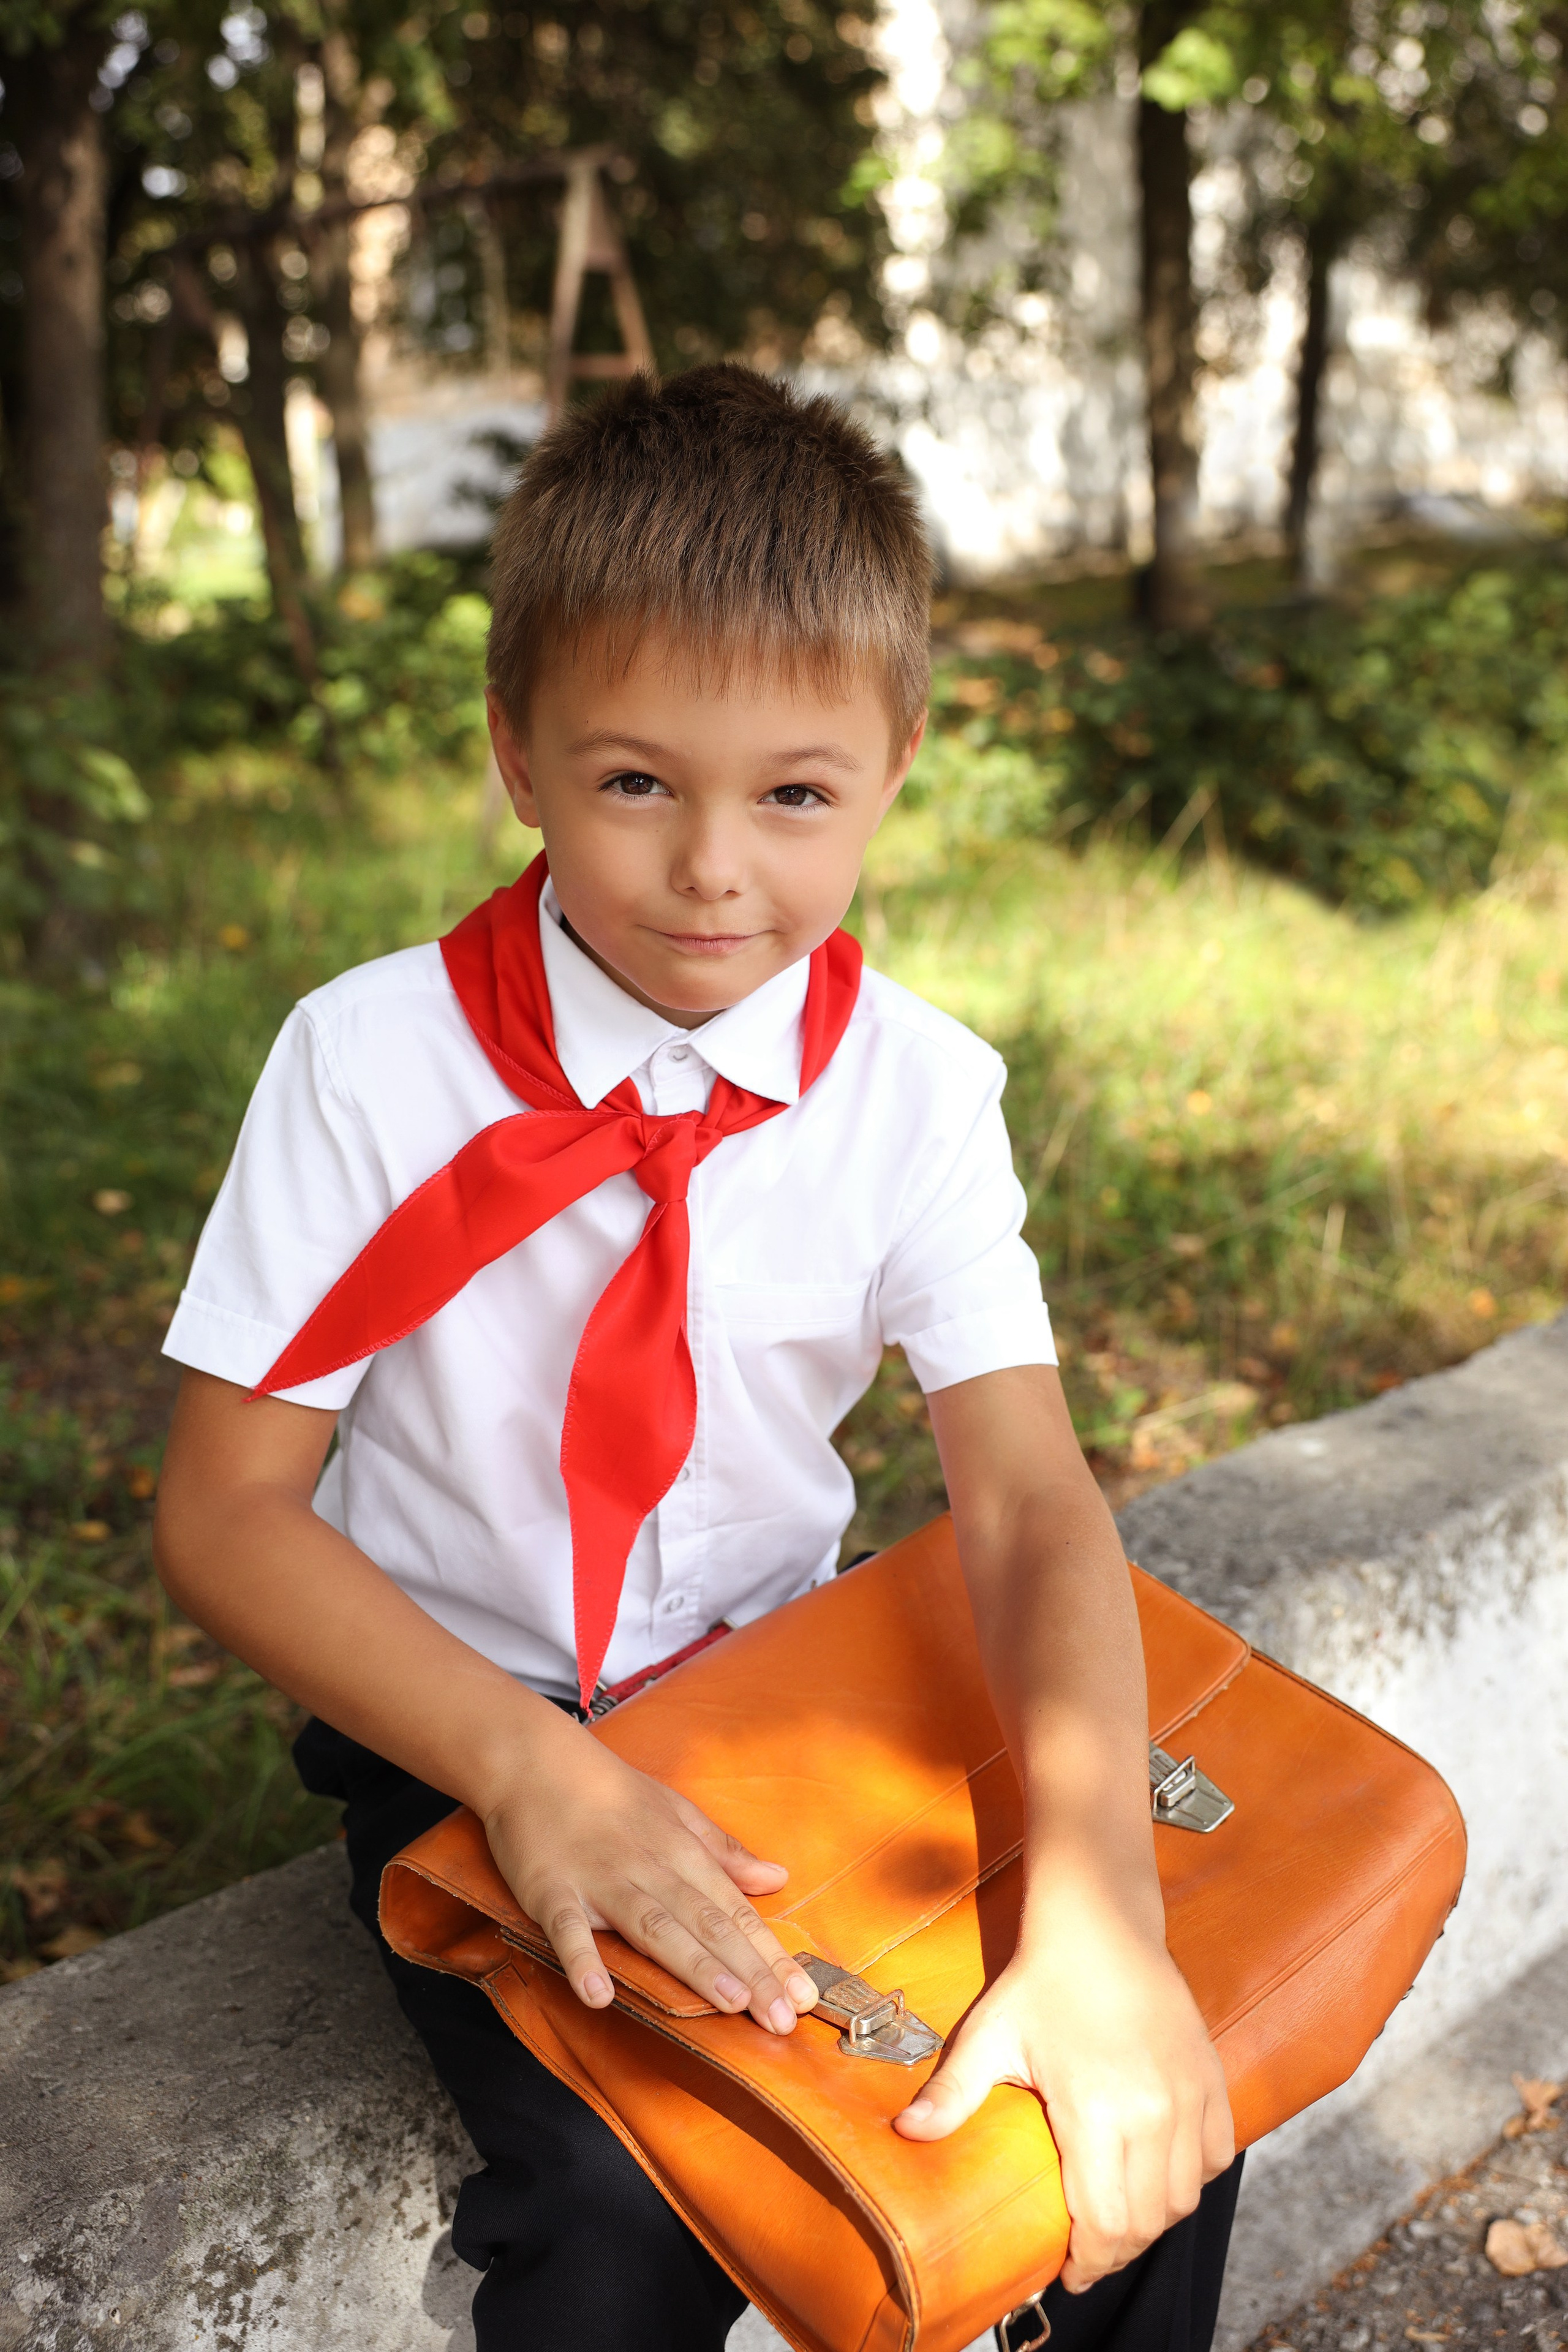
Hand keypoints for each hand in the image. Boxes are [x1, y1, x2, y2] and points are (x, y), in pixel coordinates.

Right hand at [483, 1720, 818, 2036]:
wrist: (538, 1762)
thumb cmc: (613, 1794)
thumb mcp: (678, 1813)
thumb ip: (725, 1853)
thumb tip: (776, 1878)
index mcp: (684, 1853)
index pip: (736, 1913)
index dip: (771, 1956)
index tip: (804, 1996)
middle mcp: (651, 1869)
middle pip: (707, 1925)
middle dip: (749, 1973)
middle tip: (783, 2020)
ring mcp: (601, 1881)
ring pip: (654, 1926)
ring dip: (694, 1965)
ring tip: (731, 2003)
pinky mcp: (552, 1890)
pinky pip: (568, 1929)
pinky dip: (582, 1960)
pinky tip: (598, 1994)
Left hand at [893, 1909, 1233, 2291]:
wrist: (1100, 1919)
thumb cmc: (1041, 1979)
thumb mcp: (989, 2036)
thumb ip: (950, 2093)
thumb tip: (904, 2135)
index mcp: (1097, 2112)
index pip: (1107, 2225)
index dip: (1089, 2262)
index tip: (1069, 2272)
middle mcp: (1153, 2112)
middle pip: (1148, 2222)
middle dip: (1117, 2249)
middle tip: (1089, 2251)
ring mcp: (1188, 2095)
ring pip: (1184, 2196)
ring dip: (1154, 2219)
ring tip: (1120, 2218)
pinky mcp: (1211, 2077)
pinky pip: (1216, 2154)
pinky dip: (1191, 2178)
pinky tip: (1159, 2174)